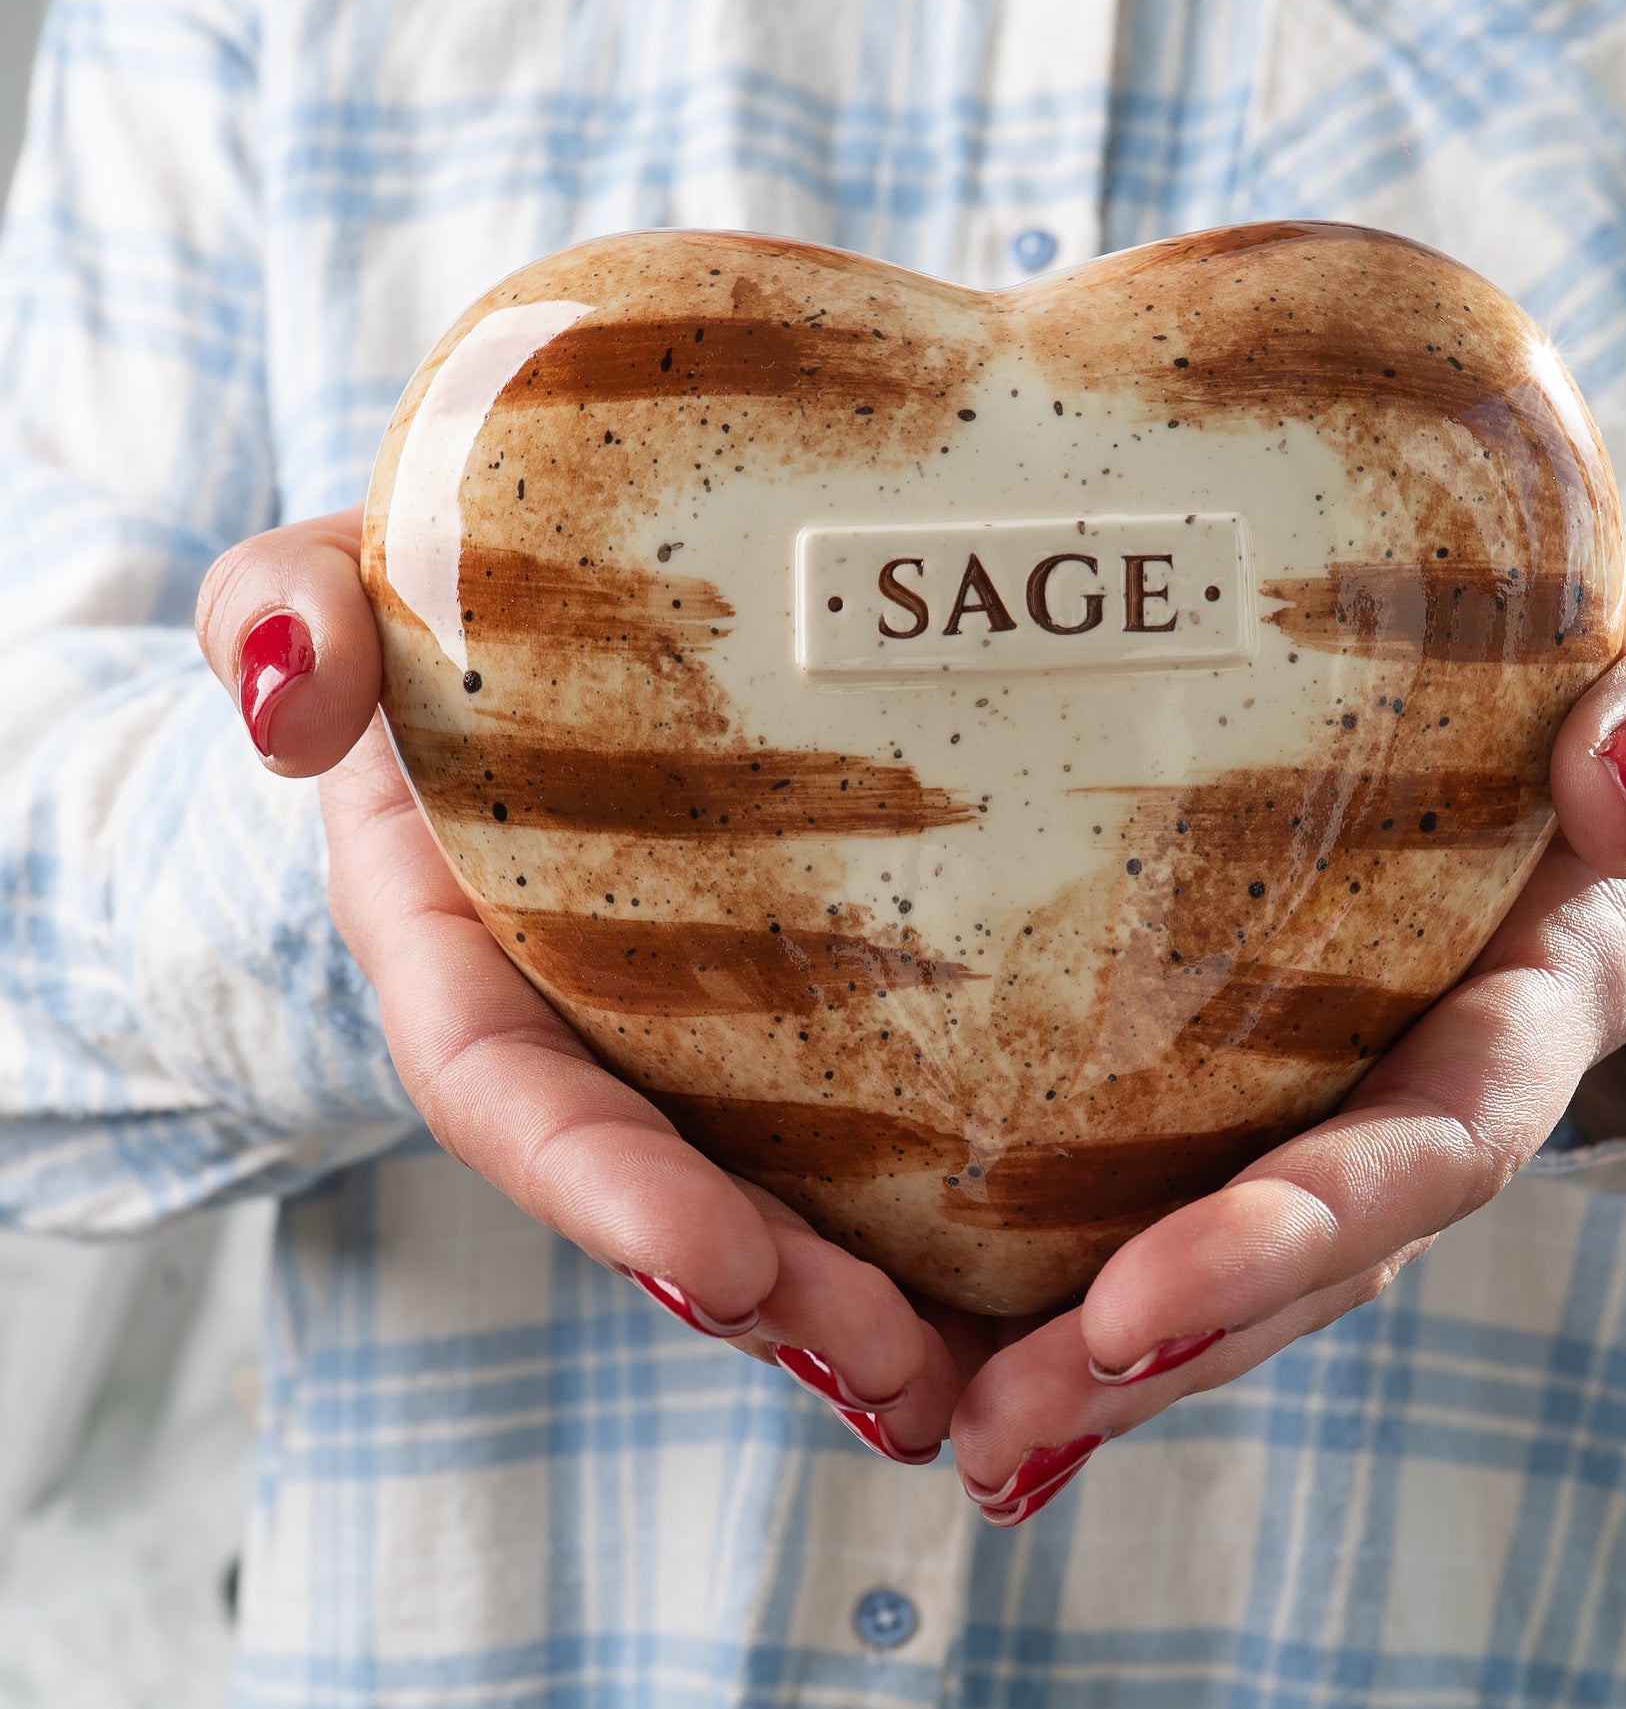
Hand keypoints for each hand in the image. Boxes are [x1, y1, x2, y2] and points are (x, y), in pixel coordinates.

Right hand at [197, 508, 982, 1461]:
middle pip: (652, 1188)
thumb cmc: (427, 617)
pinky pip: (841, 1137)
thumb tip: (290, 692)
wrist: (509, 647)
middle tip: (894, 1365)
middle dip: (762, 1291)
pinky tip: (1013, 1290)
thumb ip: (281, 610)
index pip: (505, 1092)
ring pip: (756, 1195)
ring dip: (849, 1303)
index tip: (717, 1267)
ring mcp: (675, 1036)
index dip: (600, 1187)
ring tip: (966, 1376)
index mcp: (453, 948)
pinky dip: (912, 1229)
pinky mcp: (779, 1017)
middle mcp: (565, 1024)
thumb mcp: (338, 579)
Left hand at [945, 527, 1625, 1525]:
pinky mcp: (1256, 1063)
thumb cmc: (1609, 663)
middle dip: (1164, 1352)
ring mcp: (1344, 1085)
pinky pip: (1170, 1175)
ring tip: (941, 1417)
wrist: (1571, 696)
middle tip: (993, 1423)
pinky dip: (1066, 1263)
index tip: (1133, 1308)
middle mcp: (1434, 1079)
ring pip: (1233, 1251)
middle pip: (1311, 1257)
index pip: (1430, 1142)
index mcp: (1539, 996)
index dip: (1296, 1232)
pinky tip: (940, 1327)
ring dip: (1095, 1357)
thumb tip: (1609, 786)